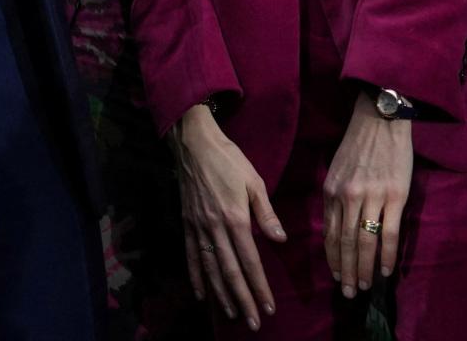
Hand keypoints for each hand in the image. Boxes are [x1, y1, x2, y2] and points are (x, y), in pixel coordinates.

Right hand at [173, 101, 283, 330]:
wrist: (194, 144)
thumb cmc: (229, 160)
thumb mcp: (254, 181)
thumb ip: (266, 213)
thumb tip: (280, 240)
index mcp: (235, 218)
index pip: (250, 260)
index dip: (259, 286)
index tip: (268, 306)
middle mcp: (215, 228)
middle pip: (230, 271)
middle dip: (243, 299)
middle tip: (254, 322)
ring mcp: (198, 227)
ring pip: (210, 269)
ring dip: (221, 295)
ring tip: (232, 314)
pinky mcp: (187, 224)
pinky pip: (192, 256)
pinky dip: (196, 277)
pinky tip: (201, 294)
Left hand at [323, 98, 413, 296]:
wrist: (381, 118)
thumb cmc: (359, 144)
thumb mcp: (337, 169)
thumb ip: (336, 197)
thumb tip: (339, 227)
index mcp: (331, 191)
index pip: (330, 234)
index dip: (334, 259)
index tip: (336, 276)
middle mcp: (347, 197)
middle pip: (345, 243)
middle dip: (346, 271)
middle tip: (349, 292)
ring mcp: (371, 197)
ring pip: (365, 242)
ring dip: (364, 269)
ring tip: (365, 286)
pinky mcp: (393, 196)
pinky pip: (388, 233)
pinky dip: (387, 255)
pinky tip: (386, 270)